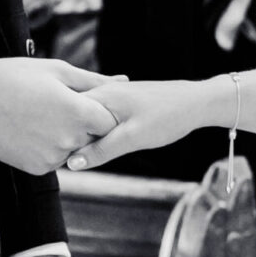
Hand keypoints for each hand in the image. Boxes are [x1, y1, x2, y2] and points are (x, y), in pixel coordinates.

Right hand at [0, 57, 117, 174]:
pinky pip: (54, 160)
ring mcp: (52, 157)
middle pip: (92, 138)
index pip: (109, 122)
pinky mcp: (37, 168)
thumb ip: (94, 81)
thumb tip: (123, 80)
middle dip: (84, 125)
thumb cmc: (15, 77)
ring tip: (41, 116)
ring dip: (66, 138)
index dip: (100, 112)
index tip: (85, 103)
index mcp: (78, 113)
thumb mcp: (57, 71)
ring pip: (73, 151)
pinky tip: (31, 129)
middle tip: (58, 108)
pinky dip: (48, 148)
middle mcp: (69, 140)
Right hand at [65, 79, 208, 170]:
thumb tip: (72, 164)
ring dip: (83, 136)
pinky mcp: (120, 102)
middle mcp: (102, 92)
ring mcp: (111, 96)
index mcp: (100, 97)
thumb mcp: (132, 139)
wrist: (196, 103)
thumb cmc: (167, 117)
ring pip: (85, 119)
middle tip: (69, 157)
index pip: (66, 116)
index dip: (60, 137)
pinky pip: (98, 118)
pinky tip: (101, 143)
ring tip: (85, 154)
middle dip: (69, 137)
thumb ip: (101, 151)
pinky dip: (95, 131)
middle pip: (73, 117)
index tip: (59, 156)